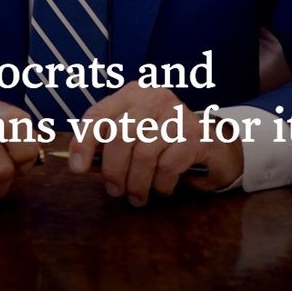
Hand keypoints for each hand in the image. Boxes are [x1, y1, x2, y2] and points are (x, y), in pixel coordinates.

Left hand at [67, 82, 242, 205]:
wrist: (214, 147)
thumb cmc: (166, 144)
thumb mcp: (135, 139)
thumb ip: (110, 145)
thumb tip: (82, 164)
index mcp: (131, 94)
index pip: (99, 114)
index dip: (83, 142)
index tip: (77, 169)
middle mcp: (153, 97)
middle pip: (120, 136)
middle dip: (113, 171)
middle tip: (116, 190)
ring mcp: (176, 113)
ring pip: (143, 153)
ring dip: (136, 183)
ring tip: (137, 196)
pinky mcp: (195, 135)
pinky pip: (167, 165)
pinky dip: (160, 184)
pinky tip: (162, 188)